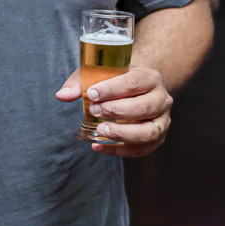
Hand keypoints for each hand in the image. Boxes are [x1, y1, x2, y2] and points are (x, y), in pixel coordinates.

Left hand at [56, 66, 171, 156]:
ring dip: (122, 133)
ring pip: (148, 132)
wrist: (135, 89)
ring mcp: (163, 120)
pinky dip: (118, 151)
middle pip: (143, 107)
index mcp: (150, 77)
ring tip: (100, 130)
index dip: (111, 89)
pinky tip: (98, 147)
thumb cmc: (115, 80)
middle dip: (115, 110)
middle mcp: (162, 98)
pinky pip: (141, 149)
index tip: (91, 94)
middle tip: (93, 111)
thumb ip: (79, 83)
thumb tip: (61, 96)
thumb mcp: (97, 74)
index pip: (133, 82)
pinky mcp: (158, 137)